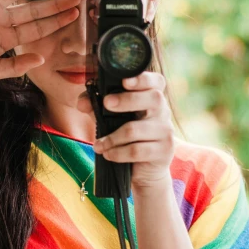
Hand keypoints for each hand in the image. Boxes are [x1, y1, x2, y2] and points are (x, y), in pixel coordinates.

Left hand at [77, 72, 175, 193]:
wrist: (143, 169)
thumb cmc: (126, 137)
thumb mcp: (110, 118)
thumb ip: (96, 106)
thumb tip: (82, 103)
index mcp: (152, 98)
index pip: (156, 81)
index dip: (143, 78)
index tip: (125, 81)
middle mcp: (163, 111)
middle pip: (153, 98)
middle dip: (127, 100)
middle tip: (106, 104)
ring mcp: (166, 131)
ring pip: (136, 129)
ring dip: (112, 138)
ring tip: (98, 145)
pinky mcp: (164, 151)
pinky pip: (136, 150)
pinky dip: (117, 153)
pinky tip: (108, 154)